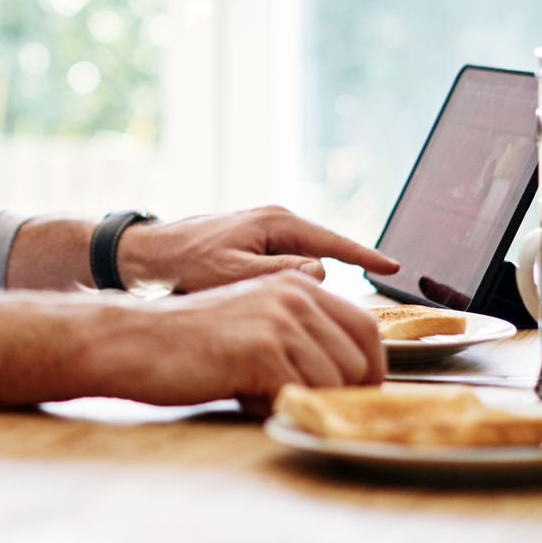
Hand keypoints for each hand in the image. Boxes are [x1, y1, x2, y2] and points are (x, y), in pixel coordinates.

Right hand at [105, 272, 385, 413]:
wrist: (135, 340)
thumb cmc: (191, 342)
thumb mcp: (255, 321)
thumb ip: (299, 334)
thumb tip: (351, 375)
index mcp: (296, 284)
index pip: (367, 327)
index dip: (372, 368)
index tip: (360, 394)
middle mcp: (295, 294)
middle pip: (360, 360)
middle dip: (342, 393)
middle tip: (304, 403)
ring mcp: (279, 320)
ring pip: (336, 382)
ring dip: (305, 401)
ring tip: (261, 392)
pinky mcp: (262, 349)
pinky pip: (303, 395)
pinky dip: (279, 408)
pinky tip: (247, 396)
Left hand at [116, 205, 398, 292]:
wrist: (146, 255)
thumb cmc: (185, 264)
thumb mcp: (233, 272)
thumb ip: (280, 273)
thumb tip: (323, 274)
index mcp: (276, 223)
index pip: (334, 241)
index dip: (365, 257)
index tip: (395, 269)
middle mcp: (275, 223)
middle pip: (324, 254)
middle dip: (335, 283)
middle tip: (344, 318)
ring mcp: (265, 234)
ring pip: (305, 266)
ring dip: (308, 290)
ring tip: (305, 319)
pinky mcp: (254, 248)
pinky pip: (288, 268)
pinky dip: (292, 288)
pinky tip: (286, 313)